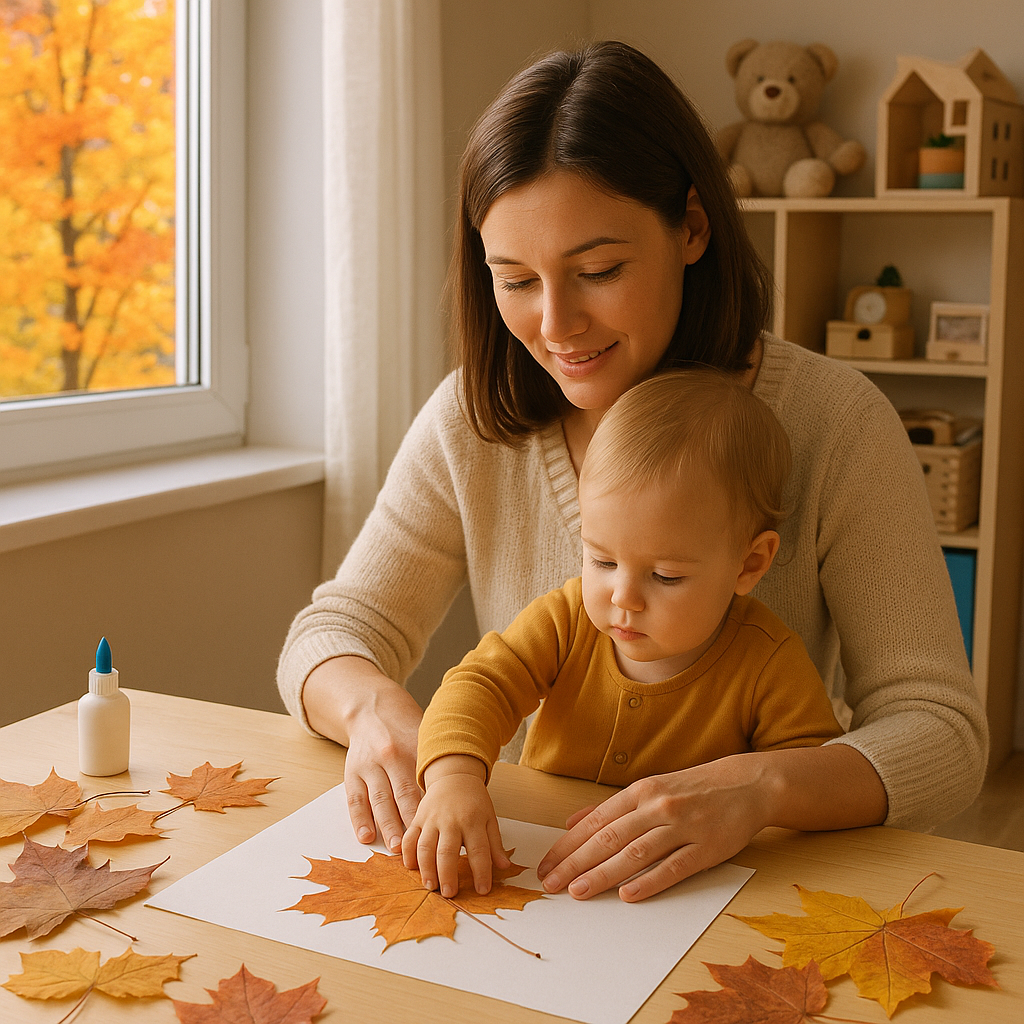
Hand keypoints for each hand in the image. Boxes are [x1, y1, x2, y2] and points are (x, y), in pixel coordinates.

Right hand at [302, 656, 423, 851]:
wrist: (371, 708)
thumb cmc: (405, 729)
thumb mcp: (424, 738)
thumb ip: (437, 764)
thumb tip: (460, 795)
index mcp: (414, 748)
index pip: (425, 782)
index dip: (432, 806)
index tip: (441, 828)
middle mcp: (391, 757)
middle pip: (402, 793)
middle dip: (410, 821)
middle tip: (418, 845)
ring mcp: (369, 765)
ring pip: (378, 800)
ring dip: (387, 825)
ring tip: (395, 847)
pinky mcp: (352, 772)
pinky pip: (355, 799)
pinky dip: (360, 820)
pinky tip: (366, 836)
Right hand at [402, 755, 509, 896]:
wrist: (454, 776)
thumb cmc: (474, 801)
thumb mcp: (490, 818)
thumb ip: (495, 844)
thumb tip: (505, 866)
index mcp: (473, 821)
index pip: (479, 850)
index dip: (481, 872)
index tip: (483, 890)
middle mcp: (451, 820)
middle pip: (447, 851)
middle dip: (448, 874)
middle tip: (450, 894)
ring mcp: (432, 819)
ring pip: (425, 846)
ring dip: (426, 869)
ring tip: (431, 886)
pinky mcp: (418, 818)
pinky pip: (410, 837)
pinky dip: (408, 853)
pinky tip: (410, 867)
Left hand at [536, 756, 771, 901]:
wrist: (747, 785)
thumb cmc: (693, 789)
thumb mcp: (650, 788)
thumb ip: (611, 807)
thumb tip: (571, 822)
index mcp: (640, 791)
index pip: (596, 821)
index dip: (568, 845)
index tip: (546, 864)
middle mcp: (657, 807)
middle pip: (609, 838)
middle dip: (576, 863)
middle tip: (551, 884)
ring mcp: (682, 827)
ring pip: (635, 854)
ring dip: (604, 874)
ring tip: (578, 892)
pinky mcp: (706, 848)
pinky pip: (673, 867)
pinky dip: (649, 882)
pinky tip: (628, 895)